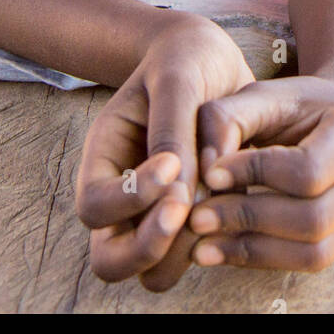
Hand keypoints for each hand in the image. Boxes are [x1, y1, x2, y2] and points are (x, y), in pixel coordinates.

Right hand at [75, 14, 254, 291]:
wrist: (213, 61)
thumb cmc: (186, 60)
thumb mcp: (176, 78)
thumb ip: (173, 130)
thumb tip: (181, 192)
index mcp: (104, 156)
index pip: (94, 206)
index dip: (130, 197)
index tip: (173, 164)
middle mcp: (123, 196)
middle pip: (110, 260)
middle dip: (149, 246)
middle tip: (187, 210)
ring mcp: (156, 214)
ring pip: (153, 273)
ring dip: (184, 252)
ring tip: (216, 207)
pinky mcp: (194, 221)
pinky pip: (197, 256)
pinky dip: (217, 243)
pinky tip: (239, 204)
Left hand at [188, 76, 333, 271]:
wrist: (333, 115)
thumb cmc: (290, 104)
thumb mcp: (258, 96)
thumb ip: (226, 120)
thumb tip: (206, 173)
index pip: (307, 169)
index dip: (254, 175)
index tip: (209, 175)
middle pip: (313, 218)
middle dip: (249, 219)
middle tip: (197, 218)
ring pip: (314, 252)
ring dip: (252, 250)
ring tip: (202, 244)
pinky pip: (309, 262)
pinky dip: (262, 259)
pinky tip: (222, 251)